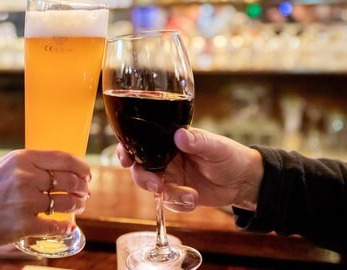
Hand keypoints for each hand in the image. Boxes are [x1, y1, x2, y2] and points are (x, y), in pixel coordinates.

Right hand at [0, 150, 90, 266]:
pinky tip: (68, 228)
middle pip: (69, 181)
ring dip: (77, 206)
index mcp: (21, 159)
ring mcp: (25, 202)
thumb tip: (56, 169)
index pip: (64, 159)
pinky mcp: (23, 225)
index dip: (81, 167)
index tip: (87, 174)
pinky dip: (65, 228)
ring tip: (78, 207)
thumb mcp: (1, 166)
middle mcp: (26, 177)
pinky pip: (55, 226)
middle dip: (82, 188)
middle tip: (85, 194)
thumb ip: (27, 165)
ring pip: (66, 203)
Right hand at [117, 127, 262, 211]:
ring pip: (152, 187)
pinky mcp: (178, 193)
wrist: (244, 181)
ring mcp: (171, 176)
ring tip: (190, 196)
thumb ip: (198, 141)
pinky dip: (179, 203)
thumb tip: (180, 136)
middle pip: (140, 168)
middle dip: (144, 178)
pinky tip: (194, 199)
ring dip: (168, 194)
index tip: (125, 159)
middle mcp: (166, 158)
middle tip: (158, 186)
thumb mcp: (216, 147)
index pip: (141, 142)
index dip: (127, 149)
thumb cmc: (231, 156)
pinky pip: (168, 202)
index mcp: (170, 140)